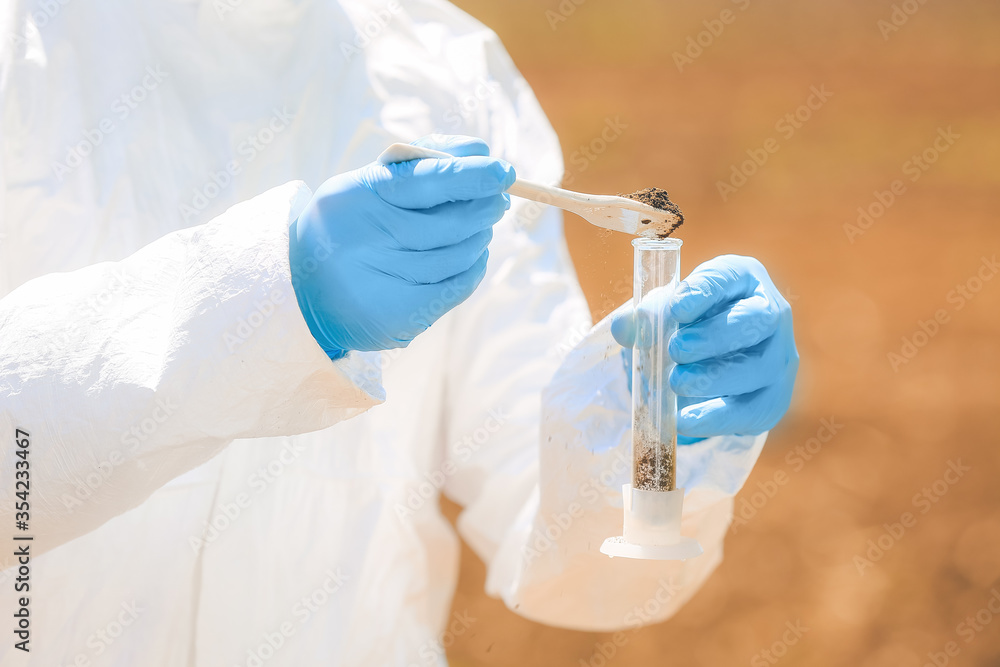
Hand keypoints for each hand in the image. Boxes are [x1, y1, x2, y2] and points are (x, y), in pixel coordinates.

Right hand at [289, 135, 514, 357]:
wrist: (305, 285)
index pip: (425, 180)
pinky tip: (473, 256)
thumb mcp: (372, 181)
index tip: (503, 172)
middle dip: (483, 209)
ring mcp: (380, 280)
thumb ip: (423, 161)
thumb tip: (480, 151)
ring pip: (456, 256)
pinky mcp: (397, 315)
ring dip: (478, 238)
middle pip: (448, 224)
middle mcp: (365, 239)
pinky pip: (455, 287)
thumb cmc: (352, 221)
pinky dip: (473, 268)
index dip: (470, 175)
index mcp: (358, 195)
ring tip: (480, 229)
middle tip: (498, 201)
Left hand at [612, 255, 797, 438]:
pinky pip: (753, 411)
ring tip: (677, 383)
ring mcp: (779, 355)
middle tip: (676, 349)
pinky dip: (717, 418)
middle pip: (758, 320)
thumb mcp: (663, 314)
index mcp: (742, 278)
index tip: (675, 308)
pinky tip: (684, 420)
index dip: (703, 291)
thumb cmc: (687, 325)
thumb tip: (623, 327)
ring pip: (761, 367)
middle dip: (715, 336)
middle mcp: (771, 312)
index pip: (730, 276)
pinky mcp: (774, 396)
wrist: (707, 364)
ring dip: (715, 378)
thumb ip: (643, 317)